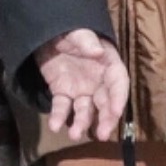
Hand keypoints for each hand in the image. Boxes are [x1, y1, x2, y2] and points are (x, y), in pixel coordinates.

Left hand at [35, 29, 129, 143]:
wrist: (46, 33)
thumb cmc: (68, 30)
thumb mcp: (76, 31)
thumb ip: (86, 41)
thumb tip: (97, 52)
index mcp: (107, 64)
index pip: (118, 83)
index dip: (119, 98)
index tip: (116, 112)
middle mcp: (98, 81)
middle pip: (105, 103)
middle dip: (105, 119)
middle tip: (102, 134)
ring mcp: (81, 89)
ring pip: (85, 110)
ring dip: (82, 123)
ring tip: (75, 135)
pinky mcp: (63, 93)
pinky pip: (63, 107)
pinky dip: (59, 117)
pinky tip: (55, 126)